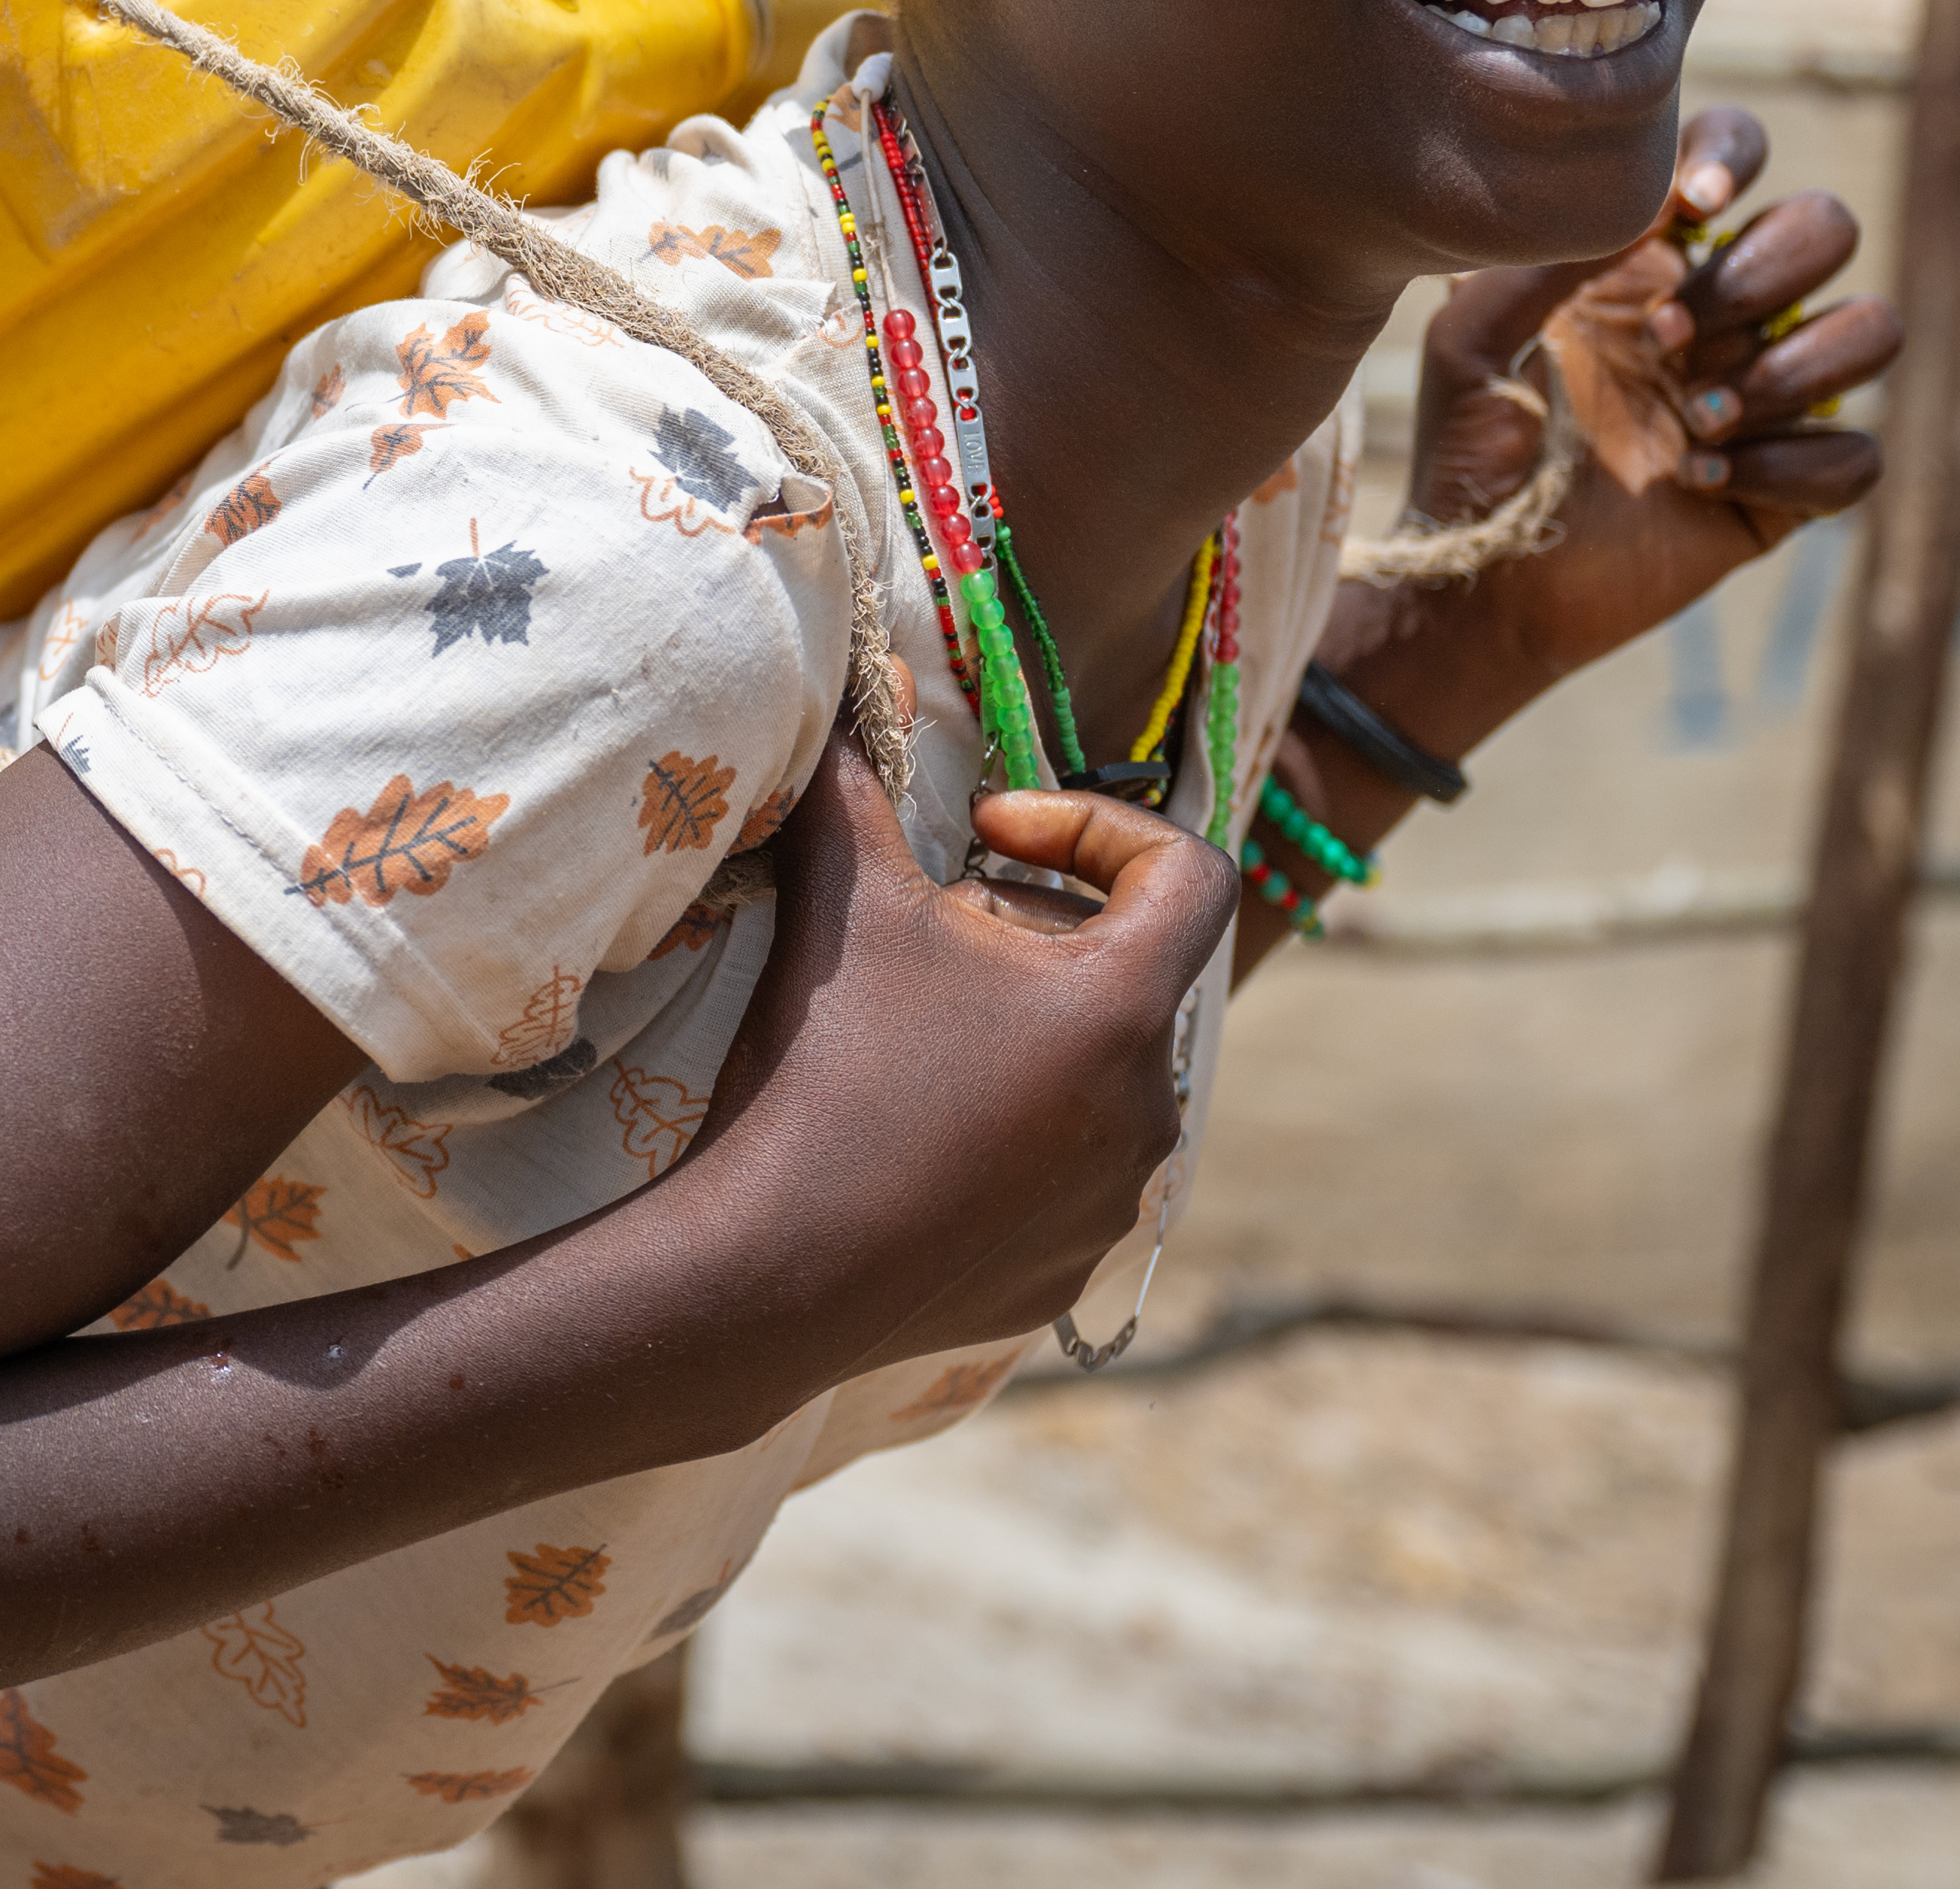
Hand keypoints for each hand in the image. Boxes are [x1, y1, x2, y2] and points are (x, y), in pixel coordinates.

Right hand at [700, 742, 1237, 1368]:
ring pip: (1095, 1074)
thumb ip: (860, 782)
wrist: (769, 1271)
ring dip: (1025, 1029)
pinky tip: (912, 1131)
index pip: (1190, 872)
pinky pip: (1062, 1169)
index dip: (1098, 825)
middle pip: (1125, 973)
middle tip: (929, 930)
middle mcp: (1149, 1109)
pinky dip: (1009, 1129)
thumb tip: (864, 687)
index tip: (993, 835)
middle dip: (1034, 928)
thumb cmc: (823, 1070)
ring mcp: (1114, 1201)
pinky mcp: (1069, 1272)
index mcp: (1119, 1007)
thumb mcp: (843, 900)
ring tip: (917, 1029)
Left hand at [1404, 103, 1899, 683]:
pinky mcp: (1788, 487)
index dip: (1736, 156)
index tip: (1693, 207)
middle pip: (1829, 226)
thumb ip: (1545, 255)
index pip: (1736, 156)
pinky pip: (1859, 456)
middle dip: (1760, 273)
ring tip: (1695, 417)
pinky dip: (1788, 468)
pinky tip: (1700, 485)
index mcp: (1649, 259)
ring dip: (1791, 366)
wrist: (1482, 576)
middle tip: (1666, 337)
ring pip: (1874, 328)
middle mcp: (1723, 314)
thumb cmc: (1467, 445)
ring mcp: (1765, 397)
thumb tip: (1642, 200)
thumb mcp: (1473, 335)